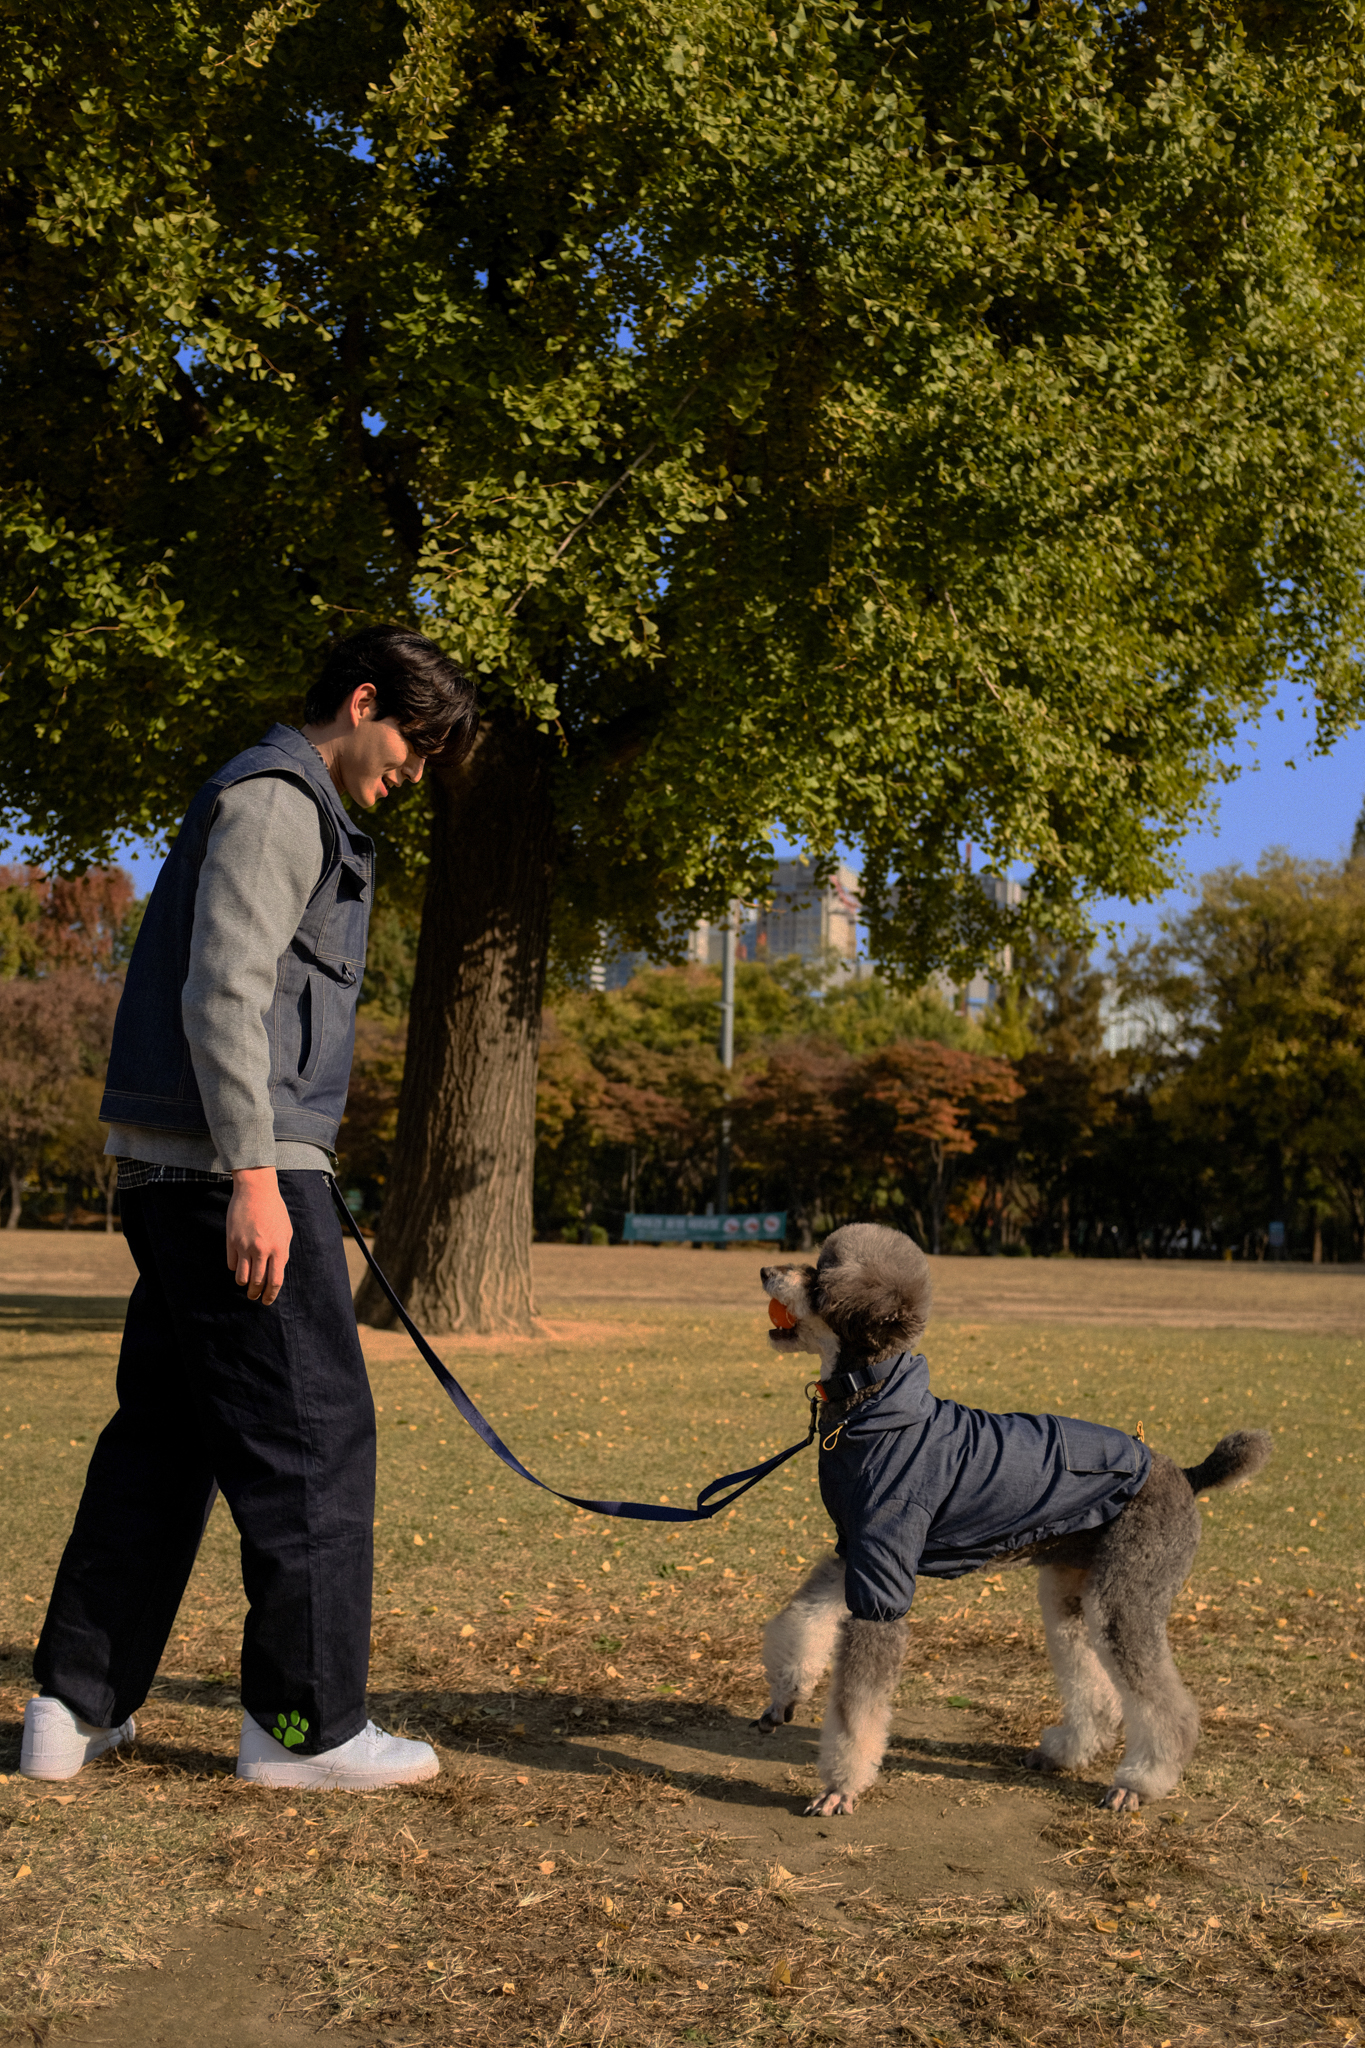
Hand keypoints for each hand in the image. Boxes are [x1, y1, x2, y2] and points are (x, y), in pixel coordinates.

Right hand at [226, 1167, 292, 1304]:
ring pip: (241, 1277)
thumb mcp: (286, 1232)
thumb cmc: (274, 1211)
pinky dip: (235, 1268)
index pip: (275, 1281)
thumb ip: (282, 1253)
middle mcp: (262, 1250)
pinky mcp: (231, 1241)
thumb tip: (276, 1271)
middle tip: (253, 1296)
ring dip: (243, 1284)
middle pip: (257, 1282)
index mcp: (279, 1249)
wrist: (256, 1191)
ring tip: (245, 1284)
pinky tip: (238, 1266)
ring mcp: (245, 1246)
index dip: (270, 1295)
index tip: (266, 1301)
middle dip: (255, 1293)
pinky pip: (231, 1264)